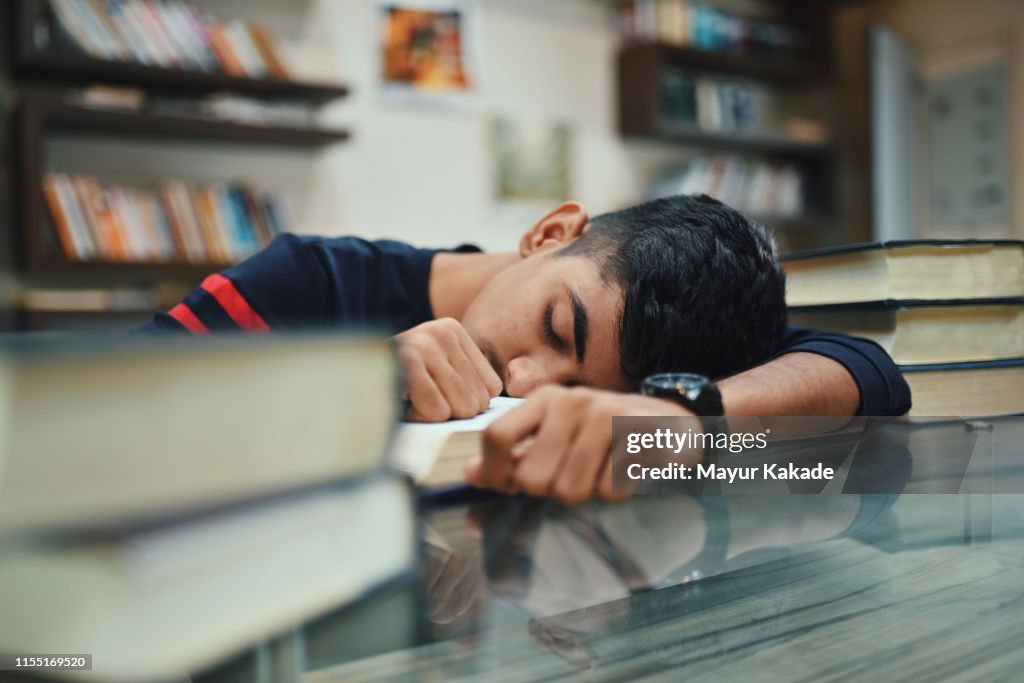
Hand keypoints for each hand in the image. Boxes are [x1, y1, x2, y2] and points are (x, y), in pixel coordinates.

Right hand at [394, 318, 502, 421]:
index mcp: (452, 330)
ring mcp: (425, 344)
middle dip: (452, 412)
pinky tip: (404, 404)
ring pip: (461, 408)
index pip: (492, 387)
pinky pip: (438, 411)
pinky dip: (422, 418)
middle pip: (479, 400)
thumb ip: (465, 381)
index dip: (466, 402)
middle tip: (423, 401)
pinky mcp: (407, 361)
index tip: (438, 394)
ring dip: (435, 416)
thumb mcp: (432, 370)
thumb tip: (497, 402)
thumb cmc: (394, 384)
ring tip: (412, 400)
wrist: (346, 380)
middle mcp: (441, 333)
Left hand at [465, 386, 698, 504]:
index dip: (493, 473)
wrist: (672, 419)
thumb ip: (515, 453)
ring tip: (599, 474)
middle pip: (532, 477)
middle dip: (548, 491)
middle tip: (569, 478)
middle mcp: (572, 401)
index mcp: (544, 399)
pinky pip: (609, 490)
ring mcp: (607, 416)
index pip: (496, 437)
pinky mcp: (637, 437)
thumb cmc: (605, 432)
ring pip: (570, 489)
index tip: (505, 488)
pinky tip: (624, 472)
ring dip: (585, 494)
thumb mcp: (556, 432)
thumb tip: (470, 475)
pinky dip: (615, 492)